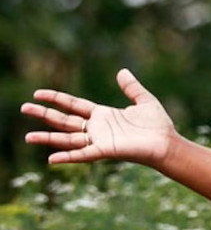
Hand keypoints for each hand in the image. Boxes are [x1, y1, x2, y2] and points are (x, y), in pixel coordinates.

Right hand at [21, 69, 175, 168]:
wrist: (168, 144)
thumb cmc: (159, 126)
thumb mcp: (144, 101)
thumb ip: (131, 87)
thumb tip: (122, 71)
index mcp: (103, 115)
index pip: (73, 105)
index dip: (56, 99)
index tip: (38, 93)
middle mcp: (98, 129)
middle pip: (64, 120)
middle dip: (44, 114)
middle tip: (24, 108)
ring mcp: (100, 141)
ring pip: (68, 139)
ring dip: (48, 138)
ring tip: (28, 137)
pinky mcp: (106, 151)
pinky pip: (83, 155)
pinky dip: (68, 157)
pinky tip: (51, 159)